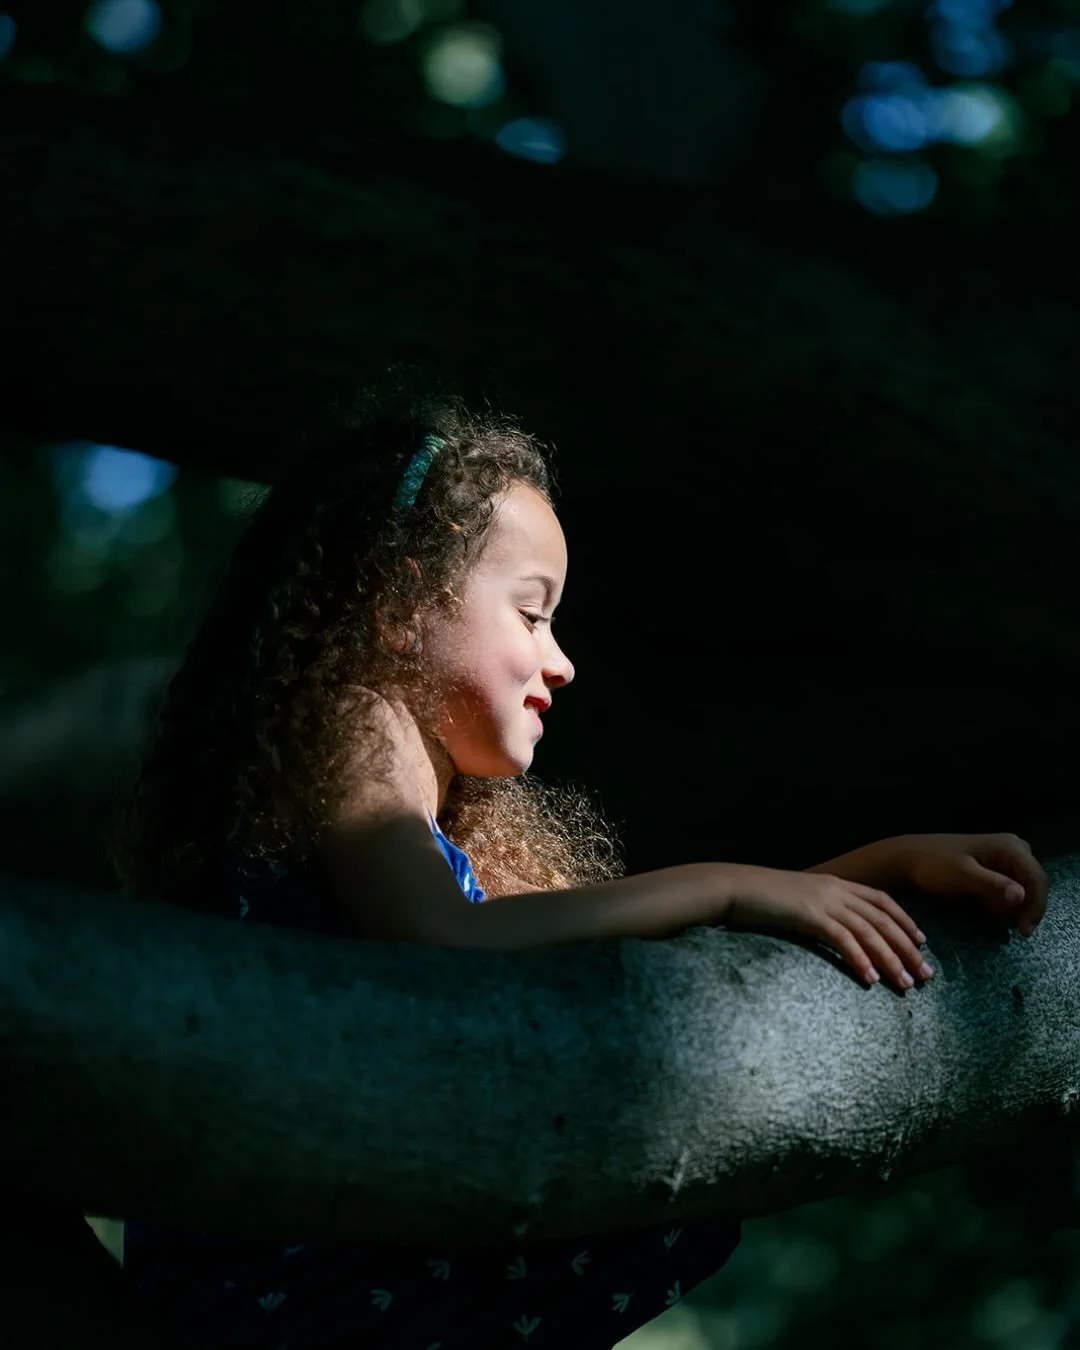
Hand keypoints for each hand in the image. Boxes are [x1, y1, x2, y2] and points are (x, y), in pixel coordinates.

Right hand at [719, 864, 931, 993]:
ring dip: (891, 959)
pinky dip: (859, 959)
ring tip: (906, 984)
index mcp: (835, 883)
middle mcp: (835, 889)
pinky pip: (842, 939)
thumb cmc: (761, 898)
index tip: (923, 941)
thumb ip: (818, 911)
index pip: (881, 900)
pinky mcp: (808, 915)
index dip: (905, 920)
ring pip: (868, 932)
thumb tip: (832, 930)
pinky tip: (870, 978)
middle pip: (883, 920)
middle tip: (926, 974)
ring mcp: (822, 901)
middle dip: (908, 948)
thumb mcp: (798, 900)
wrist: (732, 887)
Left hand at [887, 832, 1048, 937]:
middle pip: (1033, 888)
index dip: (1035, 907)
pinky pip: (1007, 896)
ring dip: (1003, 908)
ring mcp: (1005, 862)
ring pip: (1020, 895)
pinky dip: (995, 905)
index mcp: (1010, 847)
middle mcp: (1014, 851)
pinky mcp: (995, 873)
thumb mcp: (962, 875)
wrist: (909, 860)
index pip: (1037, 879)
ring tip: (978, 905)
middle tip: (988, 914)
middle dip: (1015, 907)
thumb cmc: (933, 864)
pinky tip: (977, 904)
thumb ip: (992, 885)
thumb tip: (1022, 895)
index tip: (1024, 931)